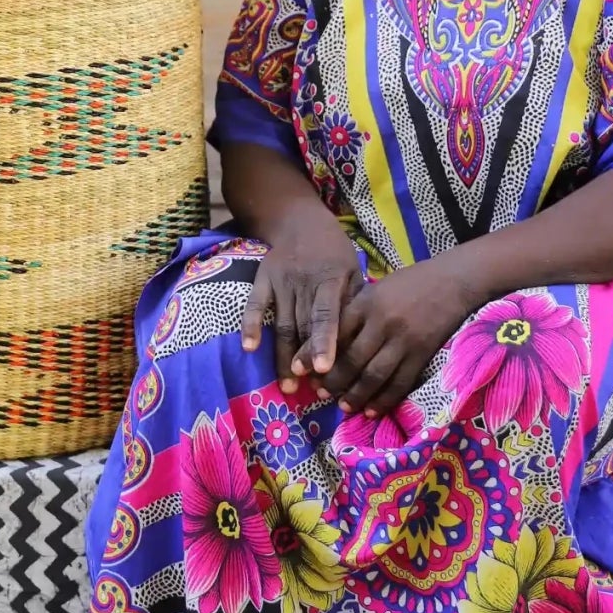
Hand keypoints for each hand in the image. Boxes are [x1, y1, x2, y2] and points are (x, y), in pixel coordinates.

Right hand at [241, 225, 363, 392]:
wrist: (298, 221)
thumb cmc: (333, 251)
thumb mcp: (352, 269)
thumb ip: (355, 302)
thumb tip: (363, 340)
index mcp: (330, 278)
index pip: (326, 315)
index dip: (323, 341)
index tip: (323, 368)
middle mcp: (303, 280)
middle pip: (303, 326)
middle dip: (305, 359)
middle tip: (309, 391)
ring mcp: (280, 280)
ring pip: (282, 323)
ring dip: (283, 356)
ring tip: (287, 386)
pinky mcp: (261, 279)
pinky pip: (255, 306)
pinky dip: (251, 326)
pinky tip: (250, 348)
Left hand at [321, 257, 477, 415]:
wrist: (453, 281)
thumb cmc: (409, 284)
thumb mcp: (376, 290)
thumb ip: (354, 312)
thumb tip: (327, 343)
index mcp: (366, 303)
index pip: (334, 333)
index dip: (313, 354)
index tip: (299, 370)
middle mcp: (382, 323)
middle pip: (351, 359)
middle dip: (333, 381)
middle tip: (320, 394)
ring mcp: (404, 340)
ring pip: (374, 376)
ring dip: (356, 395)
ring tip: (343, 406)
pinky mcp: (422, 354)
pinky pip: (400, 383)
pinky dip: (384, 400)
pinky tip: (372, 410)